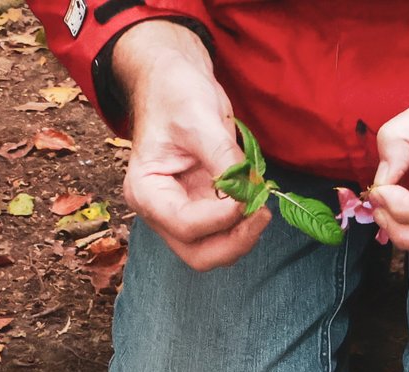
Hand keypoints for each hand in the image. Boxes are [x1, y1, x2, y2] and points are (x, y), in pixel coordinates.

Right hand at [113, 22, 267, 270]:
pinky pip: (224, 232)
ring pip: (213, 250)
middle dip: (233, 242)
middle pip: (198, 254)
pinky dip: (244, 225)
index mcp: (146, 191)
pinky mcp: (202, 206)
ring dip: (241, 237)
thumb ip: (223, 157)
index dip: (222, 217)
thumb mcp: (199, 118)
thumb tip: (249, 187)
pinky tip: (256, 199)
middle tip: (262, 214)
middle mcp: (160, 211)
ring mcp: (181, 212)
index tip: (250, 194)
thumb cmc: (175, 93)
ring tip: (262, 206)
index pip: (184, 224)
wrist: (173, 80)